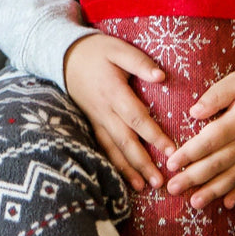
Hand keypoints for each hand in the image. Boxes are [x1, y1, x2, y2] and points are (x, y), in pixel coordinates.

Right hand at [64, 34, 174, 191]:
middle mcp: (103, 110)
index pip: (136, 117)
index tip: (171, 151)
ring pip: (112, 148)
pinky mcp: (91, 122)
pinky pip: (102, 146)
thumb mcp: (117, 48)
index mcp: (112, 91)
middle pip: (125, 140)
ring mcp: (95, 118)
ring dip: (128, 169)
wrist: (63, 56)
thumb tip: (162, 76)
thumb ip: (139, 62)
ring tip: (143, 187)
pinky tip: (123, 176)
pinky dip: (113, 163)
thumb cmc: (96, 50)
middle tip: (159, 181)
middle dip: (142, 162)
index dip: (154, 135)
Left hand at [164, 67, 234, 209]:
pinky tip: (227, 204)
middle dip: (193, 178)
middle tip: (173, 188)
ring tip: (194, 203)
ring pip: (232, 177)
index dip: (189, 154)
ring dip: (213, 191)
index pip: (209, 142)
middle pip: (217, 164)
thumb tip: (194, 112)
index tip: (171, 163)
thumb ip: (216, 95)